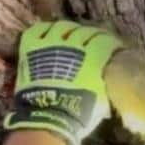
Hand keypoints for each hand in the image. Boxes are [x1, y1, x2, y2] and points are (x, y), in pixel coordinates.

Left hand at [4, 21, 122, 144]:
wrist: (47, 118)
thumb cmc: (78, 113)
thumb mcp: (102, 97)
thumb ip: (104, 80)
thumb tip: (106, 74)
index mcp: (93, 57)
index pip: (105, 40)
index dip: (111, 42)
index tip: (113, 47)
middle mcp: (72, 45)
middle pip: (85, 31)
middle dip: (92, 35)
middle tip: (94, 40)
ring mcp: (50, 44)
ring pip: (62, 27)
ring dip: (70, 30)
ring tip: (71, 35)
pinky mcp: (30, 47)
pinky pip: (38, 29)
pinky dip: (45, 30)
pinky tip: (49, 33)